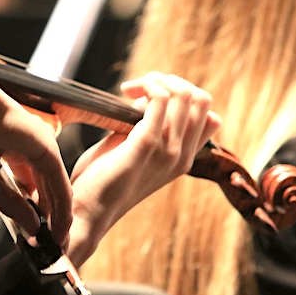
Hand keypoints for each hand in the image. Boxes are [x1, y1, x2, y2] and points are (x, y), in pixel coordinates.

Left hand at [66, 71, 219, 264]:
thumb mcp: (131, 151)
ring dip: (156, 80)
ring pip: (185, 95)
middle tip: (136, 90)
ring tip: (130, 90)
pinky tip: (126, 92)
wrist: (86, 213)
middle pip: (201, 100)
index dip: (182, 96)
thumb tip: (144, 100)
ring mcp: (168, 151)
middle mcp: (182, 155)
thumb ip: (144, 127)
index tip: (148, 98)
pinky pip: (160, 99)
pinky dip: (147, 86)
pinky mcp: (145, 145)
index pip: (208, 116)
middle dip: (170, 82)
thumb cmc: (102, 181)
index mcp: (182, 159)